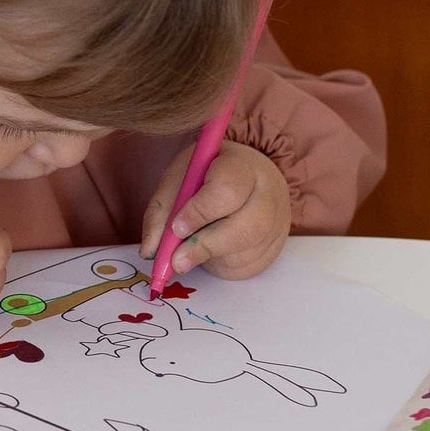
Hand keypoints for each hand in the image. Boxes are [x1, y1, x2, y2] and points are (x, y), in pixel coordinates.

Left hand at [139, 141, 290, 281]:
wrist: (244, 177)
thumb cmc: (206, 176)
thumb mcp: (179, 179)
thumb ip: (162, 212)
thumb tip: (150, 250)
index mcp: (242, 165)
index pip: (227, 190)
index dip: (199, 212)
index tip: (177, 228)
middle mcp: (269, 192)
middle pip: (247, 227)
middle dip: (206, 246)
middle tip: (176, 260)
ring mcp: (279, 221)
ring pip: (248, 251)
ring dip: (213, 258)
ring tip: (191, 250)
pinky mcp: (278, 245)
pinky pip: (251, 265)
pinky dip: (225, 265)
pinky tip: (212, 253)